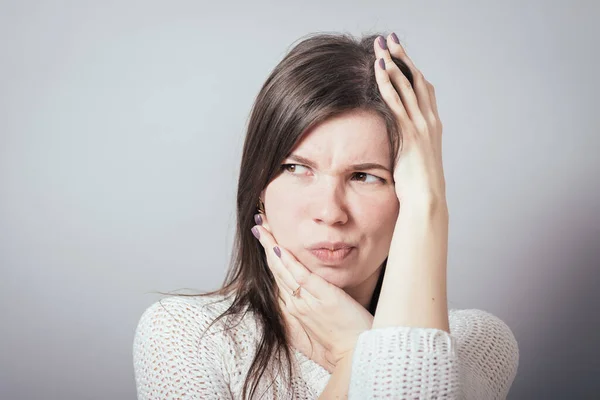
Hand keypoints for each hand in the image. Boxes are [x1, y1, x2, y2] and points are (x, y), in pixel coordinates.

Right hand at [251, 213, 373, 369]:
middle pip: (276, 270)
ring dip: (271, 246)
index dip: (270, 256)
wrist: (356, 356)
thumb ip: (313, 305)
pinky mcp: (322, 298)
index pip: (278, 277)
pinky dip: (288, 261)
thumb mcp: (321, 324)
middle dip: (266, 245)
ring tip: (262, 227)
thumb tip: (309, 288)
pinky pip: (301, 276)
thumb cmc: (343, 341)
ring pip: (283, 270)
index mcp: (294, 310)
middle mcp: (295, 305)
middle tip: (258, 225)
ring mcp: (307, 301)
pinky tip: (279, 247)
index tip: (264, 238)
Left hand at [374, 34, 445, 206]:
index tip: (399, 54)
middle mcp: (430, 120)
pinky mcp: (411, 133)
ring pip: (407, 86)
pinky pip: (397, 102)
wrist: (427, 200)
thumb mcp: (413, 158)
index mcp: (432, 125)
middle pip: (416, 80)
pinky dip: (388, 84)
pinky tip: (379, 70)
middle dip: (403, 57)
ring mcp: (422, 126)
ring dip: (394, 63)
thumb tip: (397, 140)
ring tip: (382, 46)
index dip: (411, 69)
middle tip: (390, 39)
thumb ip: (407, 143)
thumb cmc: (418, 185)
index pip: (422, 89)